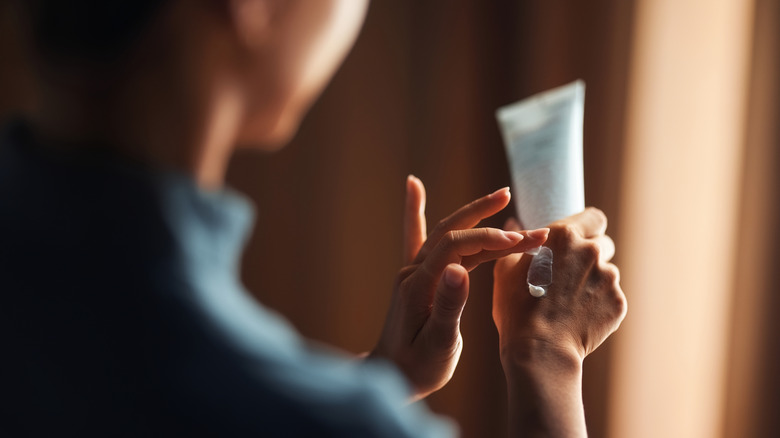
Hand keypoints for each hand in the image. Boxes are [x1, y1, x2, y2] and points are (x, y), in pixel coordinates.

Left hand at [371, 176, 548, 399]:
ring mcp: (414, 272)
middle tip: (506, 194)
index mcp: (418, 286)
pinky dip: (420, 211)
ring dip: (473, 216)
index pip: (454, 248)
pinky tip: (415, 187)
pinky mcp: (417, 277)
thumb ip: (449, 306)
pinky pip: (421, 237)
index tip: (520, 240)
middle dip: (480, 212)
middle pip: (449, 230)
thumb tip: (460, 270)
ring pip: (445, 234)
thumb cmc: (417, 367)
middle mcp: (413, 272)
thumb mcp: (438, 344)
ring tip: (502, 198)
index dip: (487, 239)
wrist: (391, 377)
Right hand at [493, 208, 626, 436]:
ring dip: (593, 282)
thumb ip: (516, 243)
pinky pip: (611, 297)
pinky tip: (579, 317)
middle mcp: (590, 251)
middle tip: (570, 275)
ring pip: (607, 272)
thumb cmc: (517, 308)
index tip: (579, 239)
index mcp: (564, 236)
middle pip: (603, 244)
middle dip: (590, 256)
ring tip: (570, 302)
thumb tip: (515, 223)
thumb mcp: (505, 270)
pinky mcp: (618, 302)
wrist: (539, 349)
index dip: (588, 227)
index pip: (594, 217)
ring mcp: (608, 277)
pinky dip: (599, 304)